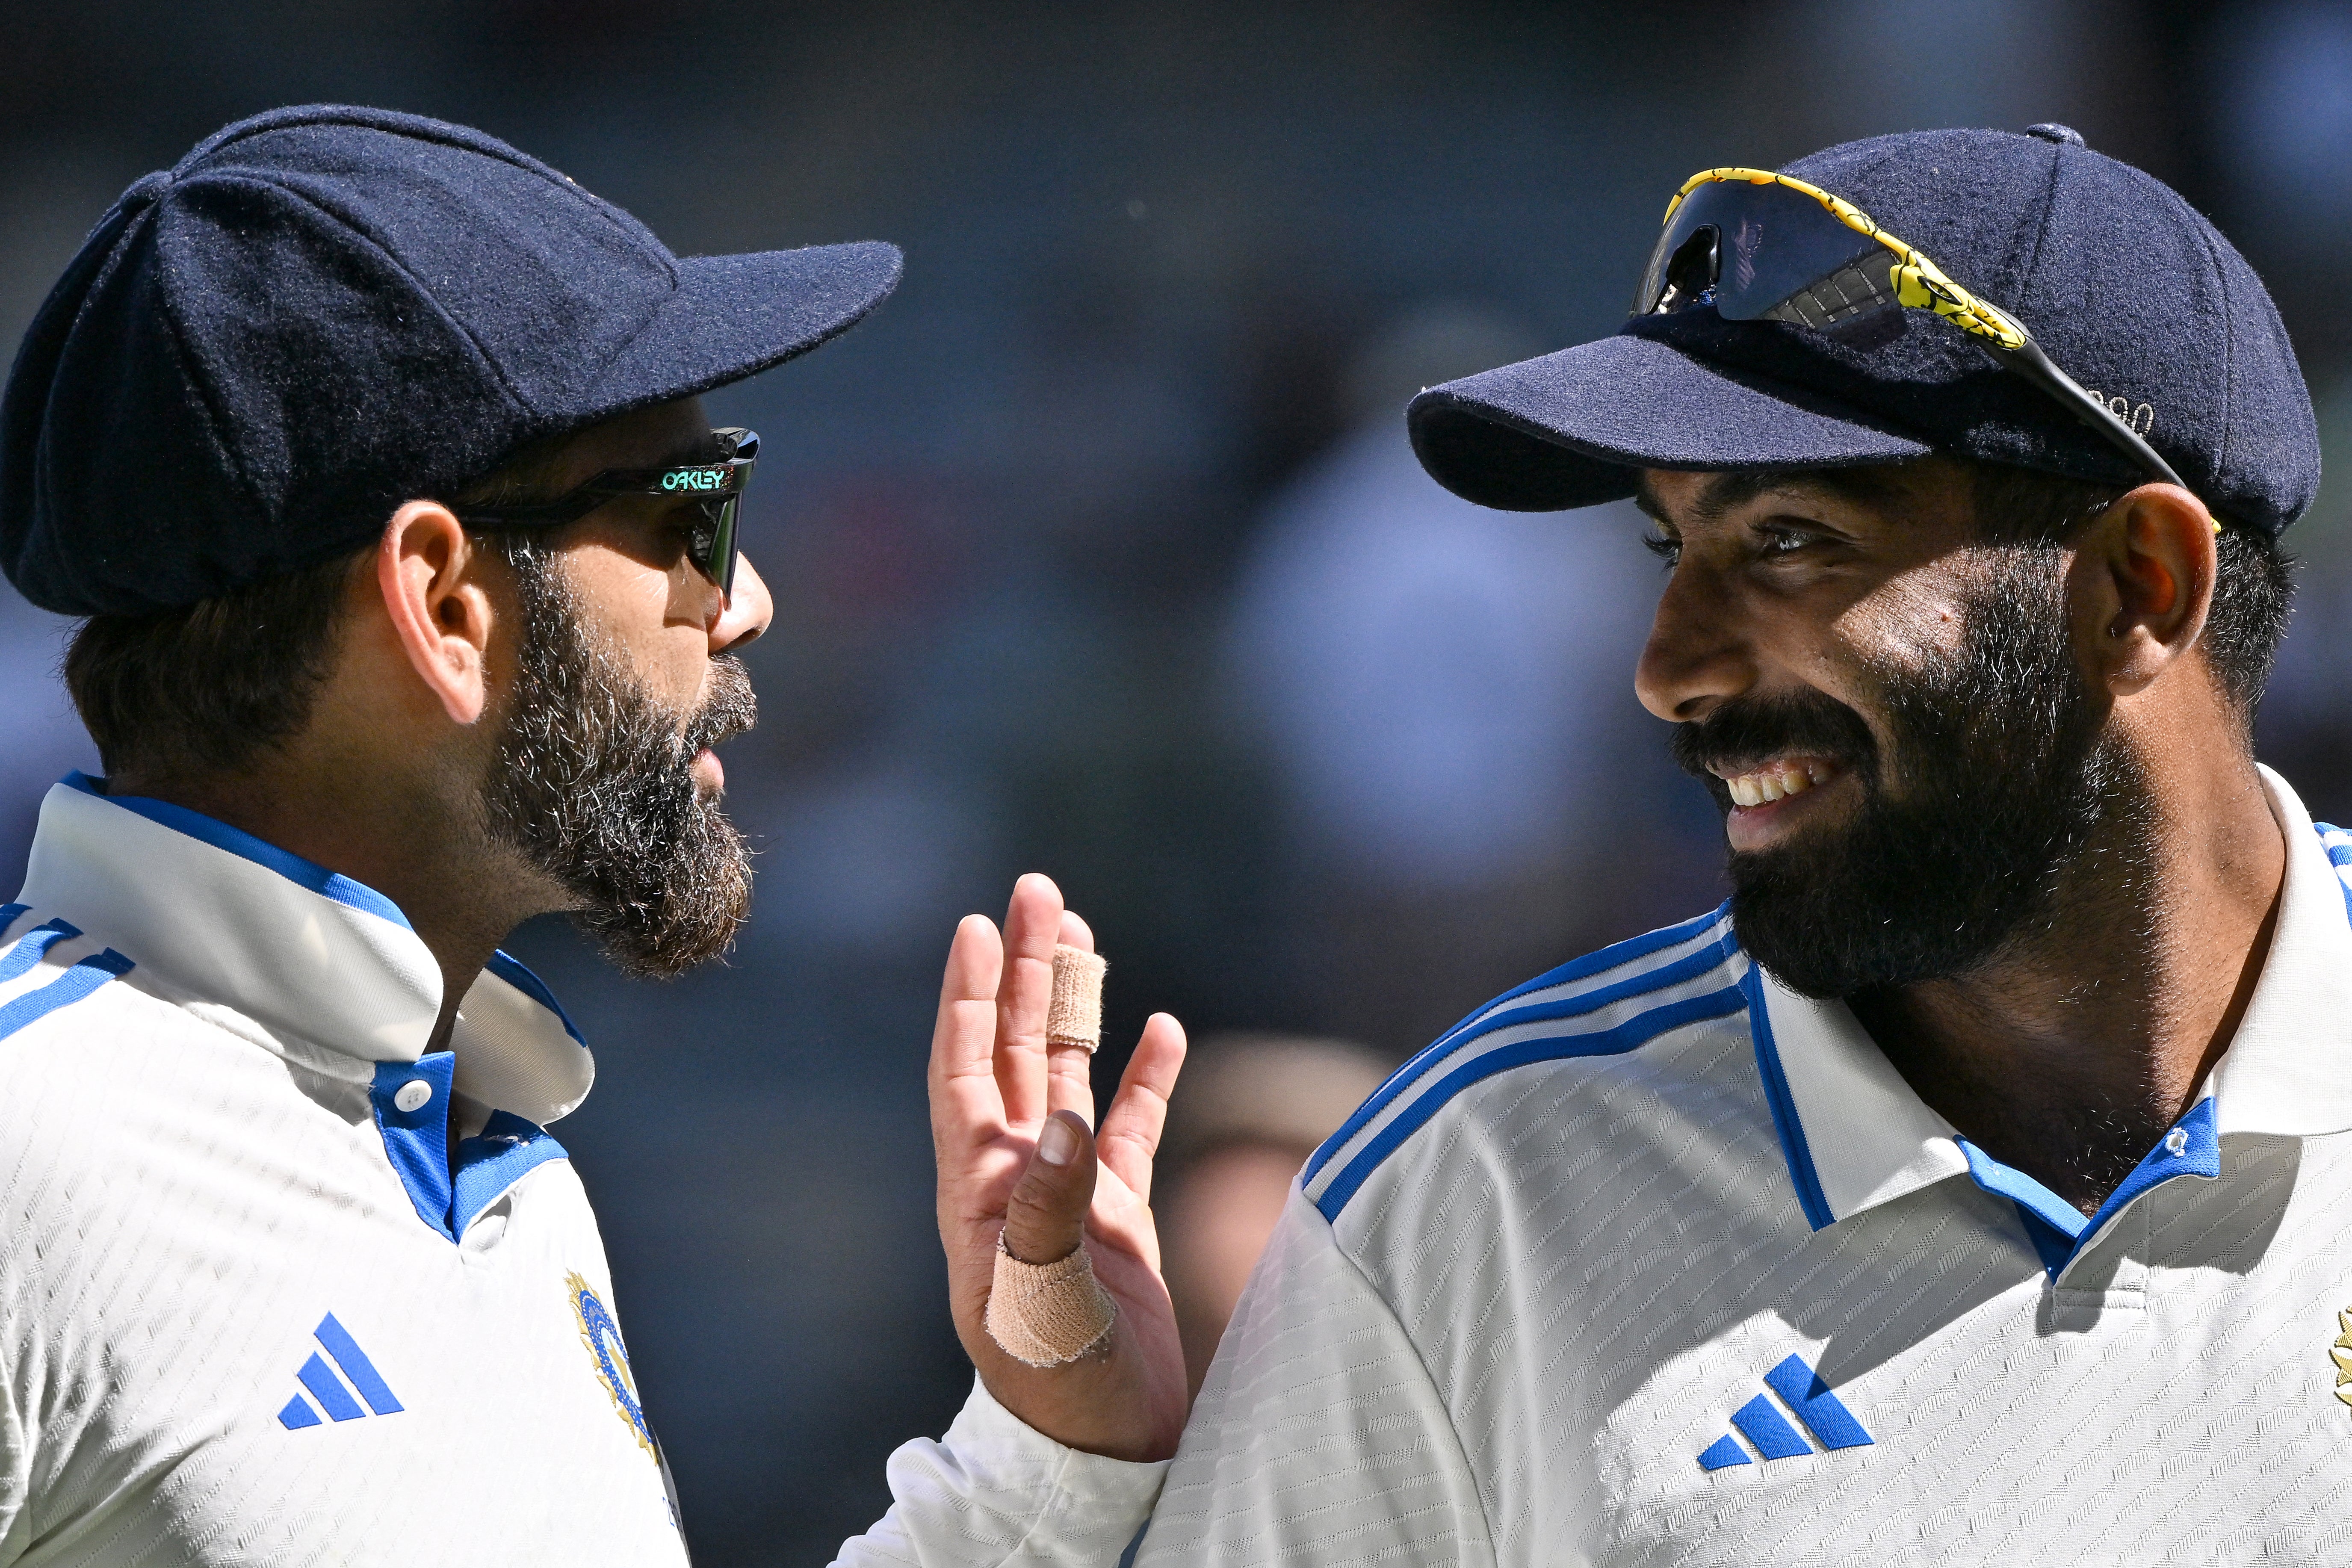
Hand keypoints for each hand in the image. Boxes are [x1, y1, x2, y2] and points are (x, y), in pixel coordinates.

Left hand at [929, 872, 1188, 1461]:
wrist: (1104, 1447)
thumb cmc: (1054, 1381)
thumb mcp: (1041, 1296)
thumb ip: (1051, 1206)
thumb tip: (1067, 1118)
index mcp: (979, 1190)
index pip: (965, 1071)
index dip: (970, 999)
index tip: (976, 928)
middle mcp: (1019, 1177)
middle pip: (1017, 1050)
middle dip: (1024, 972)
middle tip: (1035, 893)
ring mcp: (1071, 1191)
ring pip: (1070, 1072)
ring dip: (1075, 1005)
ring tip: (1082, 933)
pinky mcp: (1120, 1214)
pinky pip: (1131, 1125)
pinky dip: (1144, 1074)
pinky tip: (1160, 1025)